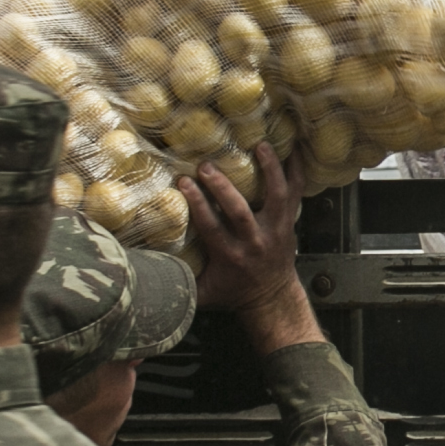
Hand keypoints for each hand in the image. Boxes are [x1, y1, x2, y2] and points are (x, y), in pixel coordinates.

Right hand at [184, 143, 321, 348]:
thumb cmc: (233, 293)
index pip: (211, 226)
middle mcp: (254, 241)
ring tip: (261, 145)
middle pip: (239, 210)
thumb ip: (180, 283)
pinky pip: (297, 193)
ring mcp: (275, 229)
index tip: (183, 181)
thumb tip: (146, 268)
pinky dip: (299, 170)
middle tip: (206, 165)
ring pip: (276, 196)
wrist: (272, 299)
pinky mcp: (289, 222)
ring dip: (270, 169)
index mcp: (229, 255)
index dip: (197, 203)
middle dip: (222, 187)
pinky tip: (296, 148)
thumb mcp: (203, 295)